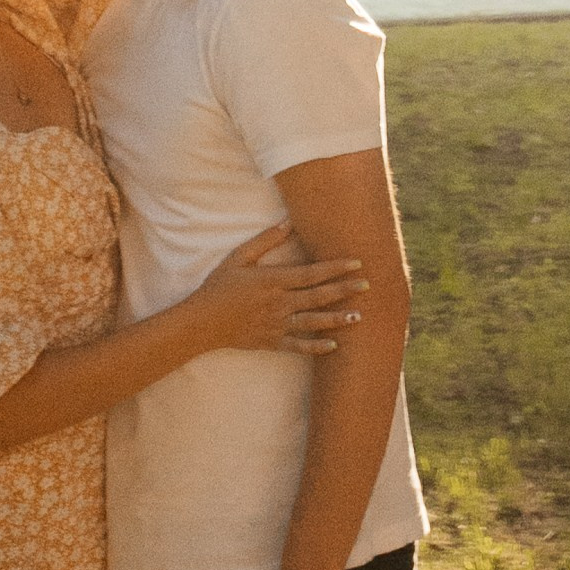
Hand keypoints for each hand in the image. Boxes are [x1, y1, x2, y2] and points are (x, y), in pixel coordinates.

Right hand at [191, 221, 365, 356]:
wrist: (202, 322)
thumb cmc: (219, 286)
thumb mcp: (239, 258)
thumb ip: (265, 241)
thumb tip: (288, 222)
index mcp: (273, 280)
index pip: (312, 273)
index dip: (336, 268)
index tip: (356, 263)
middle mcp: (279, 303)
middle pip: (318, 296)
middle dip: (344, 290)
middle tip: (367, 286)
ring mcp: (276, 324)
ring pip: (313, 322)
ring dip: (337, 319)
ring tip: (359, 318)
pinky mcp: (272, 342)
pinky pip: (298, 345)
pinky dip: (316, 347)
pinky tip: (334, 346)